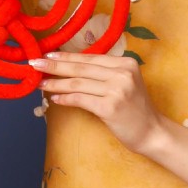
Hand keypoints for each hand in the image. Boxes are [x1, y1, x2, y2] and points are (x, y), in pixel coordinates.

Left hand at [28, 49, 162, 154]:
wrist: (152, 132)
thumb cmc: (135, 110)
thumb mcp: (125, 84)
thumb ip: (104, 74)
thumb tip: (71, 69)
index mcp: (125, 63)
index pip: (89, 57)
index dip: (66, 56)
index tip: (47, 55)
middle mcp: (122, 74)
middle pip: (80, 67)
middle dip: (55, 65)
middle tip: (34, 64)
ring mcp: (117, 90)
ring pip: (77, 83)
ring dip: (55, 83)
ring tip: (40, 84)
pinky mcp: (110, 108)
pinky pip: (80, 100)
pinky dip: (65, 99)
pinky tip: (53, 99)